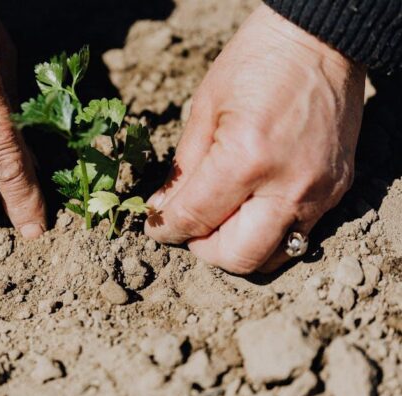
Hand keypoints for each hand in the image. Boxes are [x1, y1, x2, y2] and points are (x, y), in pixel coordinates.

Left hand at [145, 4, 365, 273]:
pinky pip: (297, 234)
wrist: (319, 42)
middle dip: (203, 250)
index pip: (196, 219)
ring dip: (237, 249)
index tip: (157, 227)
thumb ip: (183, 169)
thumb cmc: (256, 63)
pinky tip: (252, 207)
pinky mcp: (337, 191)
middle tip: (190, 229)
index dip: (166, 229)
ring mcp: (318, 193)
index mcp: (246, 159)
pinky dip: (267, 233)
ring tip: (221, 221)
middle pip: (238, 256)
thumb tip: (164, 211)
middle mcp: (287, 186)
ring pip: (272, 256)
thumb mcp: (205, 109)